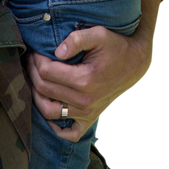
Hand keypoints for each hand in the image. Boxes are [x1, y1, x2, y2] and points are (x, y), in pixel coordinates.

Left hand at [26, 24, 152, 142]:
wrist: (135, 64)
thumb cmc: (116, 47)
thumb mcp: (99, 34)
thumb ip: (77, 39)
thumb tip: (57, 52)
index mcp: (85, 79)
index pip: (46, 72)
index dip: (36, 59)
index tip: (36, 51)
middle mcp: (85, 99)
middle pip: (44, 89)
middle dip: (32, 72)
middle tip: (33, 60)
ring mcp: (87, 112)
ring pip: (49, 112)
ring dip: (36, 97)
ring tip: (36, 81)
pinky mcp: (90, 118)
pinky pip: (69, 134)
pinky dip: (56, 127)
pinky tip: (51, 109)